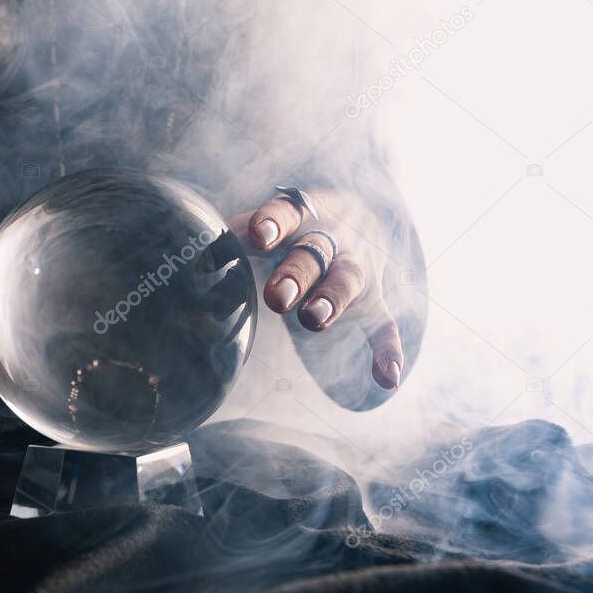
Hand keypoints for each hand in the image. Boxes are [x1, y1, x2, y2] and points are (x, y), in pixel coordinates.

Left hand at [234, 188, 403, 389]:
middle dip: (295, 275)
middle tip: (276, 297)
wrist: (359, 216)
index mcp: (302, 214)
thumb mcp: (272, 221)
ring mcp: (356, 269)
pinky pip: (384, 325)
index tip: (256, 236)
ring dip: (330, 301)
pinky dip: (388, 350)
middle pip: (313, 255)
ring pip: (346, 283)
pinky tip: (386, 379)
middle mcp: (333, 239)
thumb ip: (238, 234)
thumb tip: (203, 257)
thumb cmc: (295, 224)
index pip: (286, 214)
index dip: (272, 224)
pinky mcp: (373, 299)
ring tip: (313, 319)